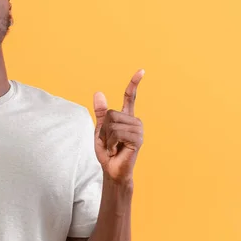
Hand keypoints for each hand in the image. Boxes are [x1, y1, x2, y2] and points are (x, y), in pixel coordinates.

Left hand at [93, 69, 144, 184]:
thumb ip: (100, 112)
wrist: (112, 169)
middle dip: (103, 129)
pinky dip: (111, 143)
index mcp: (126, 117)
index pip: (130, 97)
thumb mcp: (100, 129)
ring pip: (112, 124)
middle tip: (109, 142)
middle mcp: (134, 121)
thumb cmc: (107, 151)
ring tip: (113, 147)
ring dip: (107, 138)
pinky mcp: (137, 139)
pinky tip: (117, 150)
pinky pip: (116, 133)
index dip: (134, 83)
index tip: (142, 71)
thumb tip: (98, 92)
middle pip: (110, 113)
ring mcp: (138, 130)